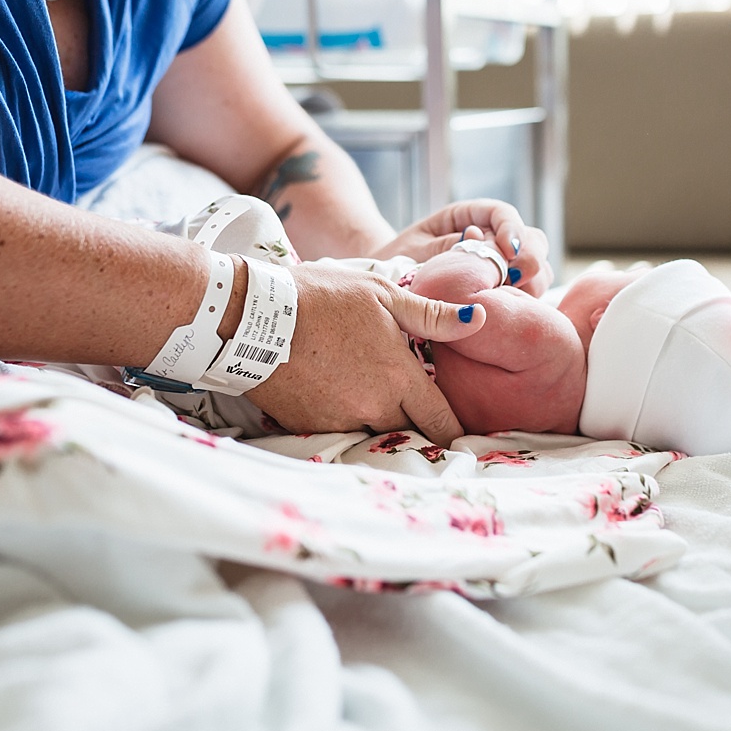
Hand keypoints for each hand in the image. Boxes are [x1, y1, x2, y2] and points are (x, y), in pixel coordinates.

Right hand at [245, 261, 486, 444]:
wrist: (252, 316)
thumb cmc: (322, 297)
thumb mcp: (381, 295)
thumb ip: (431, 316)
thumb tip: (478, 319)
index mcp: (398, 377)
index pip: (440, 421)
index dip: (451, 430)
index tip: (458, 435)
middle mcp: (373, 407)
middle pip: (406, 428)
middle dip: (410, 417)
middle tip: (402, 395)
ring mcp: (339, 420)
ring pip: (371, 429)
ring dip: (374, 415)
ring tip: (359, 384)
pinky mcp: (308, 427)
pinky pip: (337, 429)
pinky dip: (341, 415)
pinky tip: (330, 388)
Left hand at [371, 199, 552, 296]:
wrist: (386, 285)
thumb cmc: (396, 261)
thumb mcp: (413, 251)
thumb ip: (443, 247)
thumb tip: (473, 241)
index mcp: (468, 217)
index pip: (501, 213)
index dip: (511, 229)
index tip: (508, 251)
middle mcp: (491, 238)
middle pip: (530, 239)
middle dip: (530, 257)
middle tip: (517, 277)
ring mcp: (502, 266)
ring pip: (537, 267)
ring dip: (532, 282)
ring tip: (512, 298)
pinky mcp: (504, 291)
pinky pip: (528, 293)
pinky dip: (526, 302)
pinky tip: (510, 313)